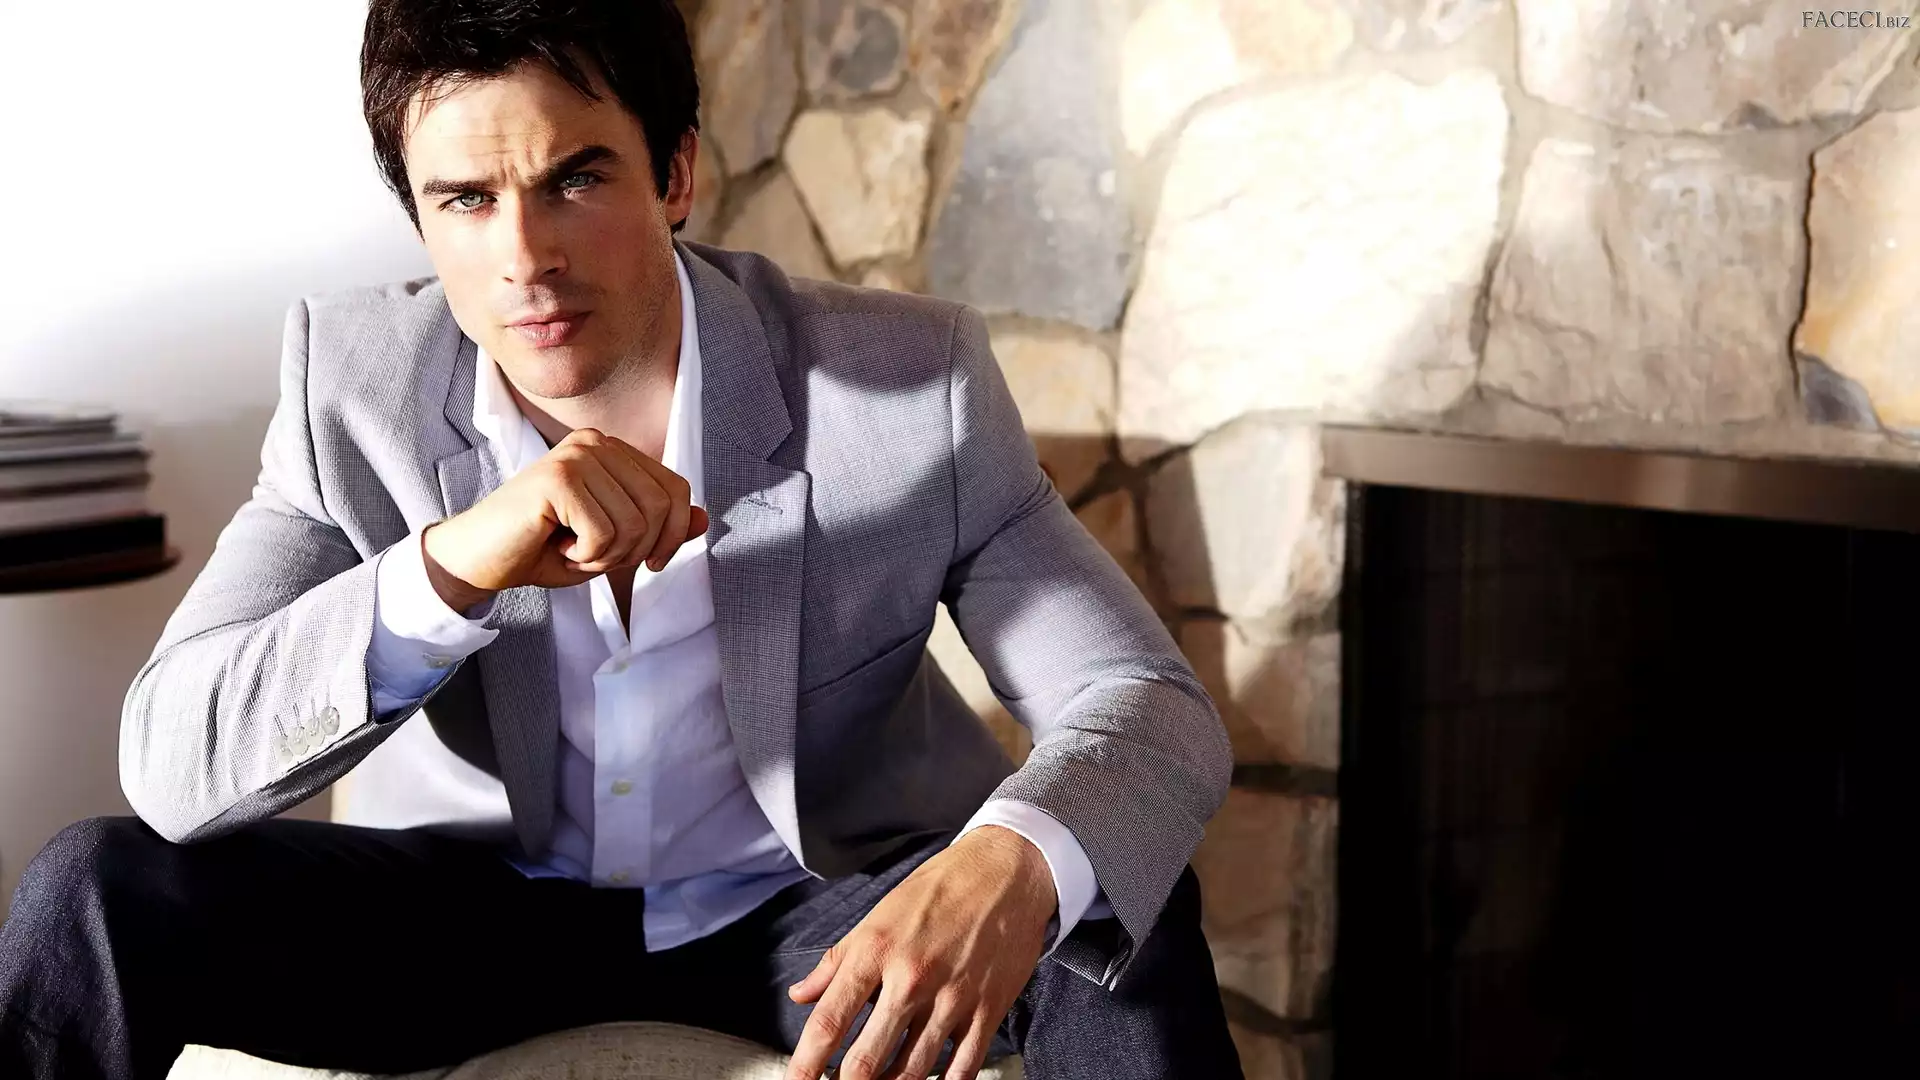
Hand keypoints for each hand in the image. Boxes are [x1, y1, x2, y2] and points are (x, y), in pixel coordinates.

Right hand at [420, 427, 709, 610]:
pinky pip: (604, 532)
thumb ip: (659, 528)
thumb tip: (702, 519)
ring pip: (634, 523)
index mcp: (613, 450)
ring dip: (607, 555)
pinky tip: (555, 546)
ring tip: (572, 549)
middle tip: (595, 555)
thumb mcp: (615, 543)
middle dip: (636, 548)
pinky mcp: (558, 477)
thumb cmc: (545, 548)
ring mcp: (576, 454)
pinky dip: (585, 556)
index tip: (647, 561)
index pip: (676, 489)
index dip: (670, 535)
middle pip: (661, 506)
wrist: (482, 560)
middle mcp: (596, 442)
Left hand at [784, 827, 1055, 1079]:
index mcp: (876, 950)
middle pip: (866, 1060)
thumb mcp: (878, 916)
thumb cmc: (939, 889)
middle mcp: (911, 979)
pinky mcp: (987, 1009)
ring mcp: (952, 998)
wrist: (1007, 871)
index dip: (805, 1064)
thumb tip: (800, 995)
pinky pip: (962, 1068)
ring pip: (911, 1072)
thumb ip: (836, 961)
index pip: (829, 1021)